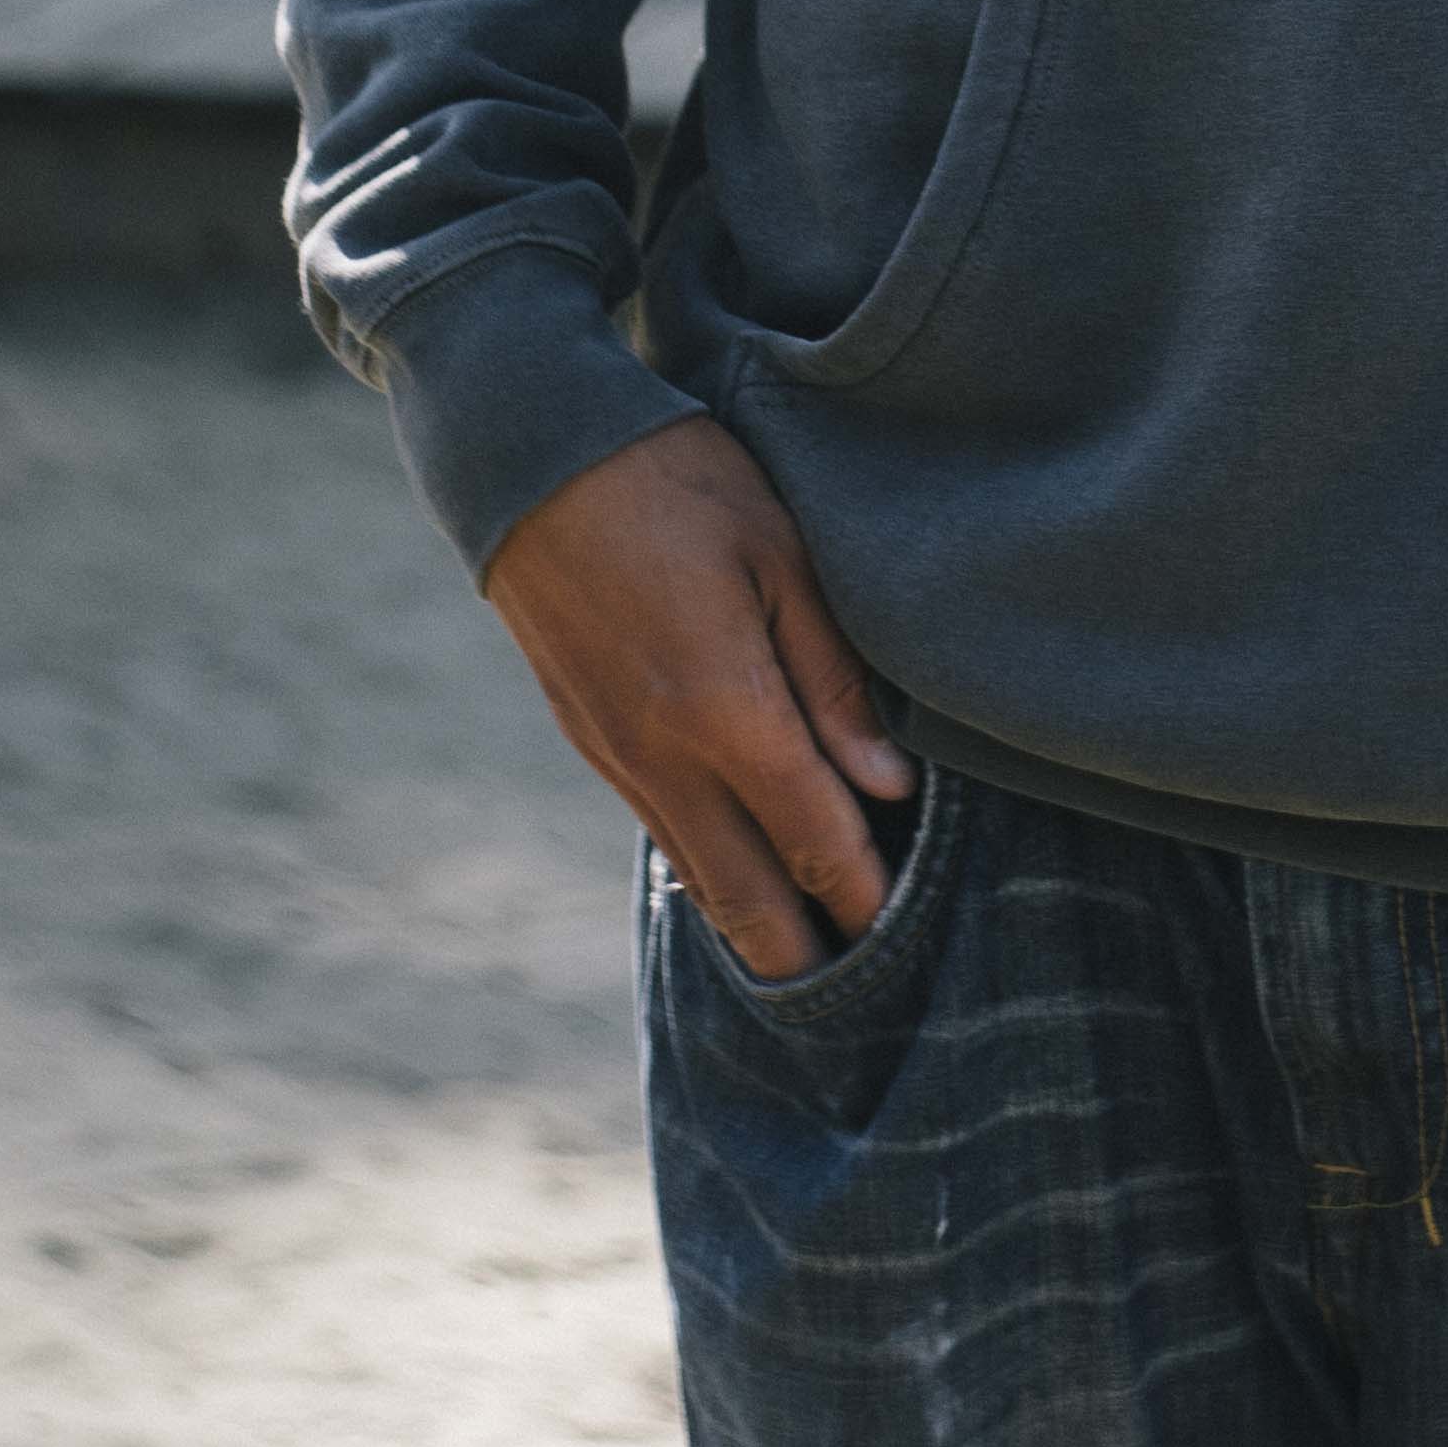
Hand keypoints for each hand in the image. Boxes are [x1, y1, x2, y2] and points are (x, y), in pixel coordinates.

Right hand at [482, 416, 913, 980]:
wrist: (535, 457)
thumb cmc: (678, 484)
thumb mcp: (782, 555)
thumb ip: (835, 678)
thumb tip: (888, 785)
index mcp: (727, 709)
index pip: (815, 839)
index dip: (866, 897)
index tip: (912, 931)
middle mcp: (666, 757)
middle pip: (750, 899)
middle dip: (812, 955)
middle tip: (874, 988)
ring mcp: (619, 758)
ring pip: (698, 881)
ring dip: (758, 927)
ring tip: (818, 955)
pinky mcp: (591, 743)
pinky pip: (663, 835)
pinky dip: (710, 874)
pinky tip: (746, 877)